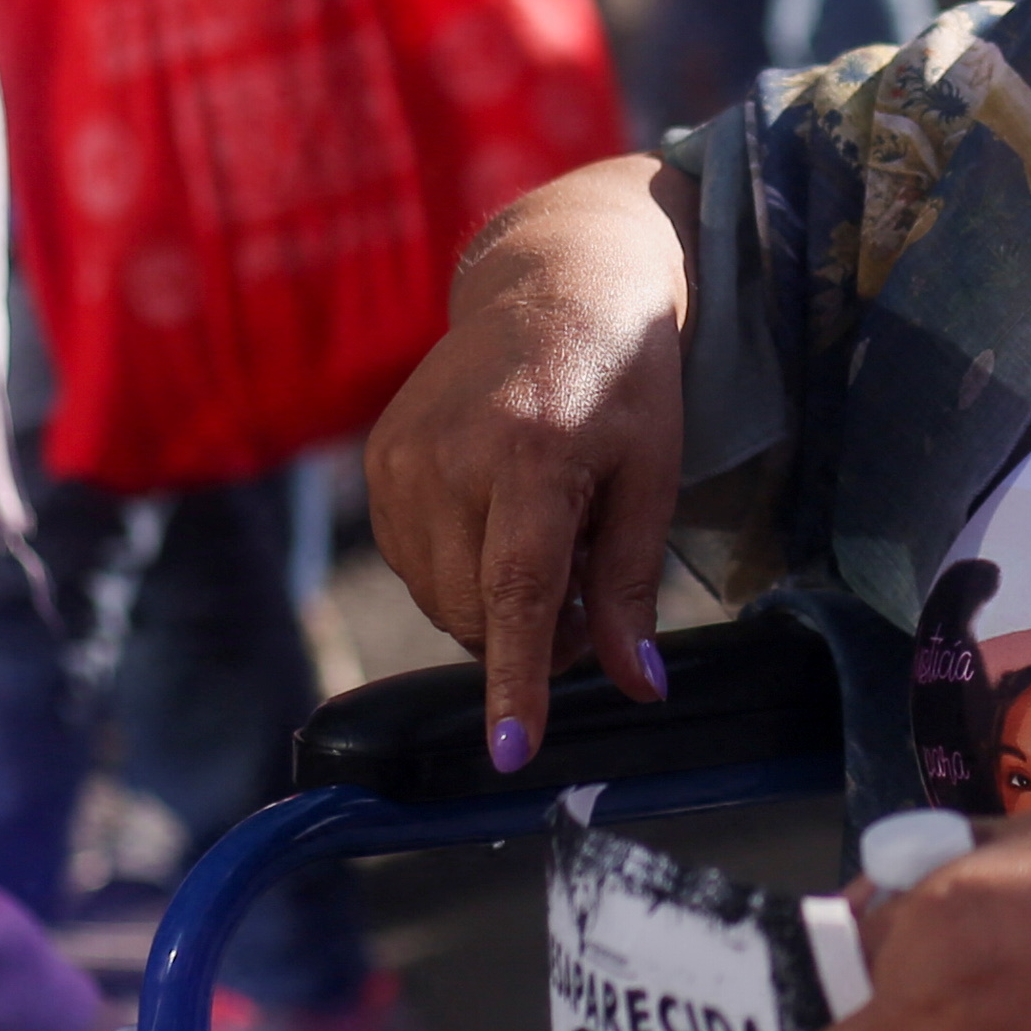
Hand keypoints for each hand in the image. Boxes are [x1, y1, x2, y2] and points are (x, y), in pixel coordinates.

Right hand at [368, 156, 694, 764]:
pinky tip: (500, 514)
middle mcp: (451, 454)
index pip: (516, 592)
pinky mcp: (378, 457)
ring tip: (547, 527)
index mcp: (531, 453)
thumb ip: (631, 585)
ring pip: (438, 596)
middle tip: (587, 587)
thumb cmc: (622, 376)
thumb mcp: (652, 474)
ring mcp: (401, 456)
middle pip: (474, 610)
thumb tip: (636, 687)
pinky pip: (413, 561)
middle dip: (530, 630)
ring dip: (492, 598)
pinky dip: (459, 565)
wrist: (555, 280)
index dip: (517, 678)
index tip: (513, 750)